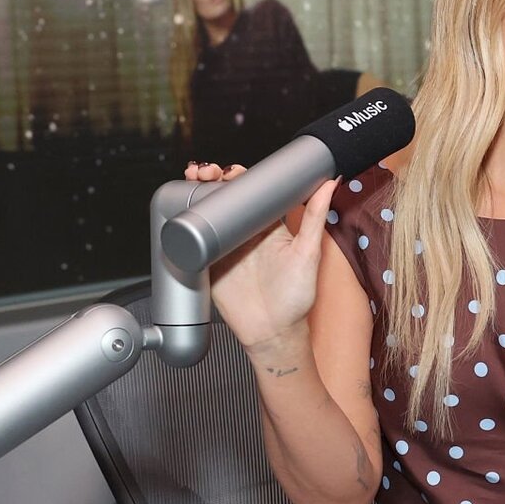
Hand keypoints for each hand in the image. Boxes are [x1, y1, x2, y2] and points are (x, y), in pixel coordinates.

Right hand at [185, 162, 337, 354]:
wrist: (270, 334)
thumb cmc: (295, 298)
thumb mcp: (308, 254)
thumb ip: (316, 218)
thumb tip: (330, 183)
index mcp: (269, 226)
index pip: (252, 191)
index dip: (239, 176)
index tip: (231, 170)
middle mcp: (245, 232)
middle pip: (224, 197)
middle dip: (211, 178)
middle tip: (206, 173)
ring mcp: (224, 247)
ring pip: (205, 212)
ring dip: (194, 193)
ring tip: (191, 181)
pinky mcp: (207, 263)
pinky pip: (191, 239)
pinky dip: (180, 222)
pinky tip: (174, 208)